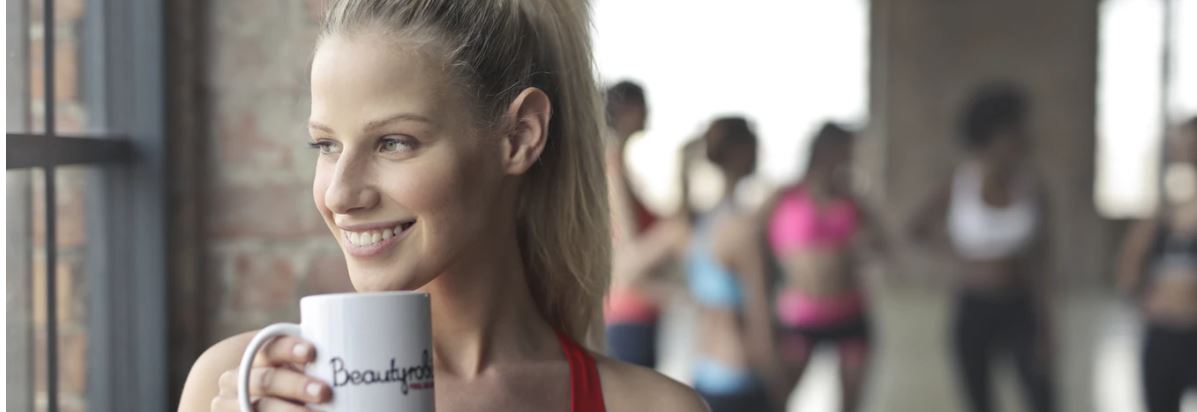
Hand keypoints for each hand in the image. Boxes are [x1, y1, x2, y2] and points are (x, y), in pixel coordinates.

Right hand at [210, 336, 329, 410]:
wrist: (257, 404)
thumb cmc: (298, 382)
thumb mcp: (303, 369)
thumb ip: (323, 361)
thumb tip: (378, 357)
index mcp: (257, 358)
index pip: (270, 346)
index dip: (288, 348)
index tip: (312, 352)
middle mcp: (237, 380)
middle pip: (266, 380)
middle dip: (295, 386)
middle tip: (325, 392)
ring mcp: (231, 406)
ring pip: (259, 408)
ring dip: (288, 411)